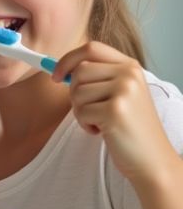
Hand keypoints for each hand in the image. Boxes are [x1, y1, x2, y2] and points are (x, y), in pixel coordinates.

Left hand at [55, 40, 176, 186]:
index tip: (56, 75)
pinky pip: (81, 111)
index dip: (68, 59)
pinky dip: (85, 125)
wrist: (152, 159)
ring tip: (101, 121)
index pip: (91, 48)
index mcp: (130, 66)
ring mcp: (124, 91)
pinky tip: (103, 131)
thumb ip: (98, 77)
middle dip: (75, 93)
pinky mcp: (115, 111)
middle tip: (91, 110)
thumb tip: (59, 70)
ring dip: (81, 112)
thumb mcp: (121, 94)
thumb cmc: (131, 128)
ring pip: (77, 92)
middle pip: (80, 70)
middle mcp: (129, 74)